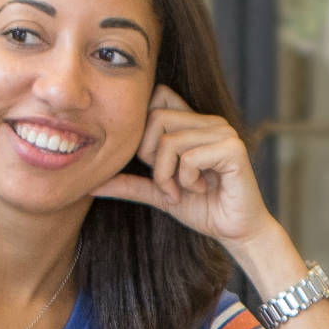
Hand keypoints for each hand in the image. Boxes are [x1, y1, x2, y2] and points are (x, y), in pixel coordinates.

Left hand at [93, 85, 278, 255]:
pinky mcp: (232, 148)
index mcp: (194, 123)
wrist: (237, 231)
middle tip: (168, 184)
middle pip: (155, 118)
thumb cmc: (204, 209)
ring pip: (169, 141)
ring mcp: (223, 131)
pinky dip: (187, 180)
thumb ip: (130, 183)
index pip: (158, 96)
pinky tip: (203, 188)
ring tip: (183, 190)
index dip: (145, 128)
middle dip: (151, 158)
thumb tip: (91, 184)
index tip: (153, 163)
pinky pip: (189, 156)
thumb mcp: (159, 193)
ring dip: (167, 175)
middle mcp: (209, 121)